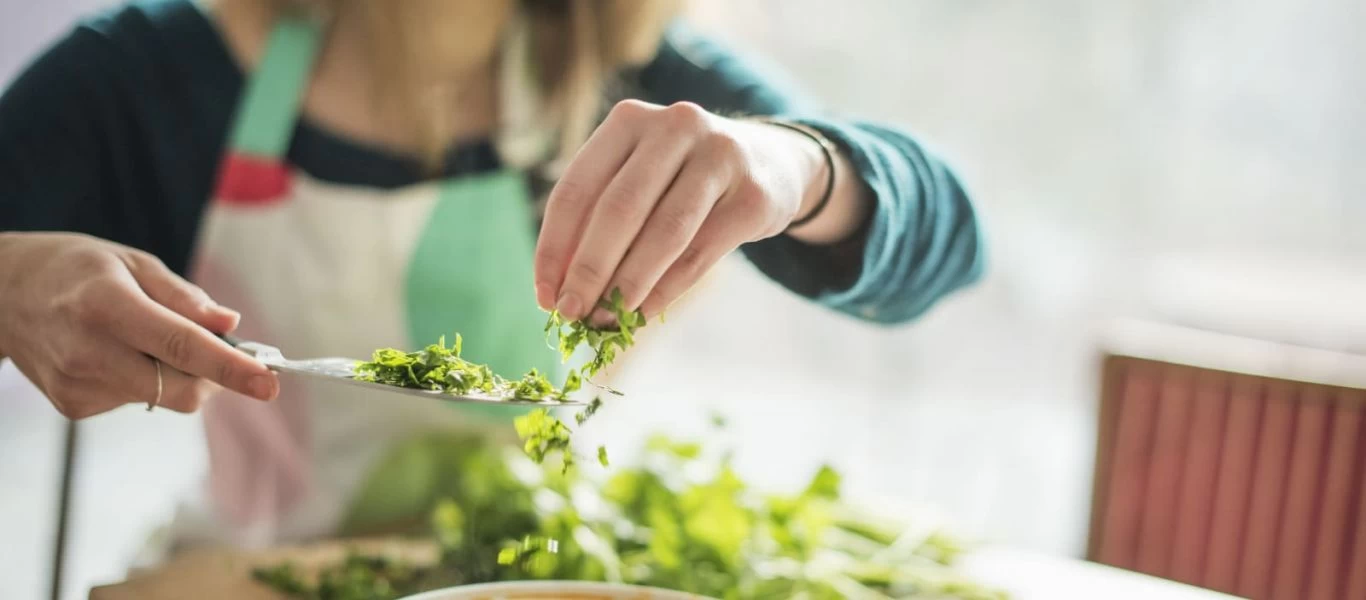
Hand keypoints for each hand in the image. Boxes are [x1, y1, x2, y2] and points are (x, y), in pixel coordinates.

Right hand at [0, 232, 277, 418]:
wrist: (2, 295)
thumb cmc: (75, 269)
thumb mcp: (132, 262)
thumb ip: (184, 298)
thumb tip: (230, 326)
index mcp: (107, 306)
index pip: (182, 346)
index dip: (231, 368)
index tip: (269, 383)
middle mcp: (89, 352)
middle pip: (180, 390)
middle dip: (212, 376)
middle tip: (215, 347)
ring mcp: (78, 385)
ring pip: (162, 398)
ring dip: (174, 374)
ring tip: (140, 337)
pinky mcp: (74, 406)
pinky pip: (137, 401)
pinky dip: (144, 380)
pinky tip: (115, 353)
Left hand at [534, 100, 848, 322]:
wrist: (772, 163)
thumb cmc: (683, 179)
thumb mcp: (639, 177)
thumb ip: (599, 220)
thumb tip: (560, 290)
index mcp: (630, 119)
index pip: (577, 188)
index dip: (555, 247)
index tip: (544, 296)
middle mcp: (676, 126)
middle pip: (619, 209)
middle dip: (588, 269)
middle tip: (571, 313)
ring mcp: (720, 156)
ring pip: (664, 233)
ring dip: (628, 285)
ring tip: (606, 320)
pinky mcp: (754, 195)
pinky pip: (701, 253)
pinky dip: (667, 290)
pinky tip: (644, 313)